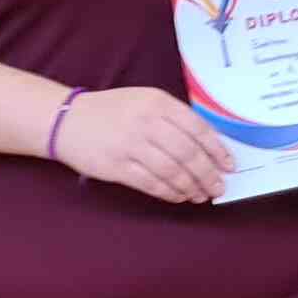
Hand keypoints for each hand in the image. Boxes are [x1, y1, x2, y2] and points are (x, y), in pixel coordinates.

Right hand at [50, 84, 234, 204]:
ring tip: (201, 194)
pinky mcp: (116, 167)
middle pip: (188, 153)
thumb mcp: (145, 101)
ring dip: (191, 187)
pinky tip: (179, 196)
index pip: (198, 128)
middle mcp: (145, 122)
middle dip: (208, 174)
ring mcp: (130, 145)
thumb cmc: (113, 111)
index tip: (229, 165)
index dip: (218, 150)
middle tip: (218, 186)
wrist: (67, 120)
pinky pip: (151, 184)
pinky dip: (170, 193)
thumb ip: (174, 118)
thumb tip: (209, 147)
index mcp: (157, 102)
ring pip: (172, 172)